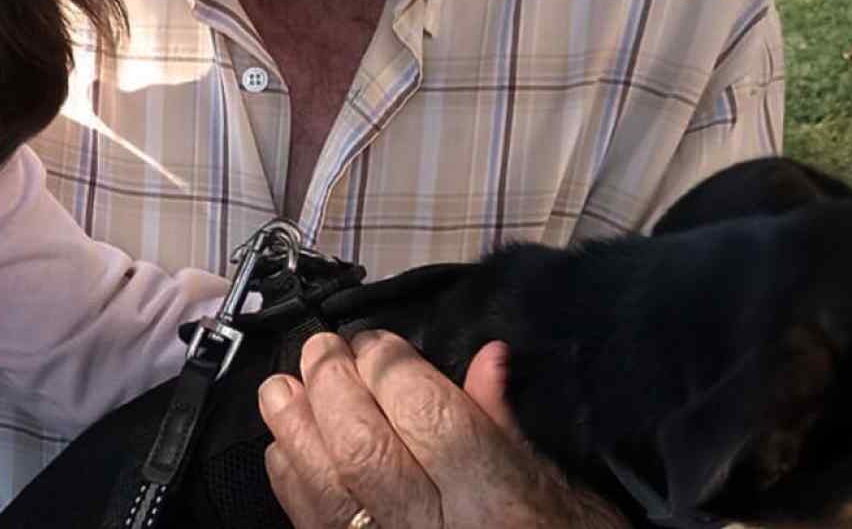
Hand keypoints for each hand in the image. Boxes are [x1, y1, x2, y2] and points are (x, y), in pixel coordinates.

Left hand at [258, 332, 623, 527]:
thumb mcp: (569, 497)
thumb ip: (512, 431)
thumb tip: (488, 358)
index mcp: (497, 502)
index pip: (429, 416)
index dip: (390, 366)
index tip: (377, 341)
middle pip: (364, 446)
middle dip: (333, 385)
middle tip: (323, 348)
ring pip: (326, 486)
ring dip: (295, 427)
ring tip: (283, 385)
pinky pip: (313, 523)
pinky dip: (292, 480)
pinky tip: (285, 447)